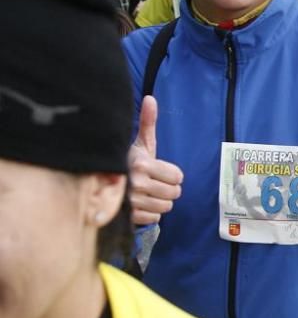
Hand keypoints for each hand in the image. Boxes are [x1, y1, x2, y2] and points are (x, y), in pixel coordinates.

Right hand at [128, 96, 183, 224]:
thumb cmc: (126, 161)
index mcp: (142, 163)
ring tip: (147, 193)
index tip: (159, 171)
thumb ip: (148, 122)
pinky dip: (151, 213)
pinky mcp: (128, 217)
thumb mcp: (139, 143)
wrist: (99, 183)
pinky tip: (141, 204)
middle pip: (175, 193)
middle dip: (168, 188)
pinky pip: (155, 218)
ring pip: (166, 207)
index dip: (172, 174)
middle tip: (155, 183)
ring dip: (160, 201)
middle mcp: (137, 183)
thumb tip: (150, 98)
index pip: (178, 176)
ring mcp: (132, 202)